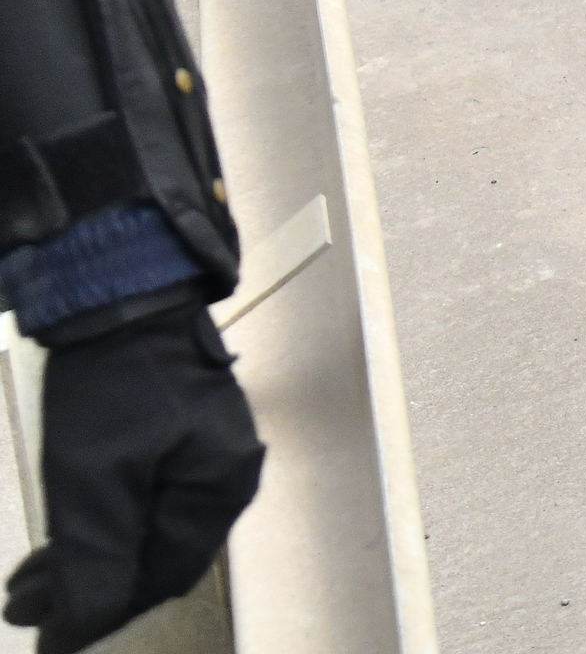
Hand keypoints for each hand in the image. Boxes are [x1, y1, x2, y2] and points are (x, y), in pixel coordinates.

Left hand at [4, 305, 264, 653]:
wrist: (123, 296)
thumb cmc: (115, 383)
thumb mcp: (92, 481)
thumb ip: (94, 560)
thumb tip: (83, 630)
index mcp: (222, 487)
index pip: (164, 575)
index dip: (106, 611)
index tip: (48, 629)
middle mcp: (228, 474)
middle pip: (157, 555)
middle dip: (91, 584)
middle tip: (25, 600)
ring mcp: (208, 452)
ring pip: (147, 528)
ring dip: (92, 555)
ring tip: (30, 574)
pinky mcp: (184, 433)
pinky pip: (147, 497)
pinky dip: (105, 521)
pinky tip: (65, 532)